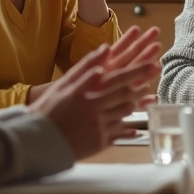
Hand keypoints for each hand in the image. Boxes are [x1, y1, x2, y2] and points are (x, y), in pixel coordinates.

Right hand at [29, 27, 162, 159]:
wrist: (37, 143)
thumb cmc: (48, 111)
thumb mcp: (62, 86)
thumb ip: (85, 68)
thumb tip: (106, 50)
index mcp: (85, 94)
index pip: (118, 78)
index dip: (137, 70)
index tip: (152, 62)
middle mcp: (94, 110)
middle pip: (126, 94)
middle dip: (143, 81)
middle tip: (156, 70)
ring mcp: (98, 127)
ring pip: (126, 111)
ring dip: (138, 101)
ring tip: (145, 92)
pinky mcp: (100, 143)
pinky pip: (121, 133)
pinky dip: (130, 127)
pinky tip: (135, 125)